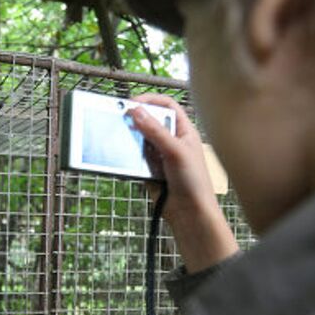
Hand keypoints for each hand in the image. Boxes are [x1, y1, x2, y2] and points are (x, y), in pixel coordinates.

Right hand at [128, 94, 239, 271]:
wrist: (190, 214)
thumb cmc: (194, 182)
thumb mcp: (175, 152)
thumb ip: (155, 131)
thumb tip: (136, 111)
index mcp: (184, 131)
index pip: (166, 105)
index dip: (150, 100)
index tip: (132, 103)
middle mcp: (171, 140)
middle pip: (149, 121)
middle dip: (135, 121)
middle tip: (120, 120)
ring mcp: (159, 155)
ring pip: (139, 140)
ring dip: (130, 140)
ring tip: (120, 140)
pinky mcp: (149, 170)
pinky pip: (134, 158)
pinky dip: (128, 157)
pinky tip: (125, 158)